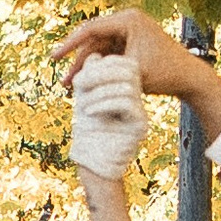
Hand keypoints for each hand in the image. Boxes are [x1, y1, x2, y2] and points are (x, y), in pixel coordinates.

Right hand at [59, 6, 212, 104]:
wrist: (190, 79)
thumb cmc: (165, 74)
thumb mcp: (131, 73)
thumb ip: (104, 71)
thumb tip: (77, 76)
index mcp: (128, 20)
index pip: (90, 29)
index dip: (69, 44)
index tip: (54, 57)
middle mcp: (127, 22)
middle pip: (93, 41)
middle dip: (78, 62)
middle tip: (64, 81)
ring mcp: (129, 33)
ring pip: (99, 51)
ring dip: (87, 68)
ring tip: (72, 87)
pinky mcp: (131, 45)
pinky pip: (108, 56)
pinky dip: (98, 69)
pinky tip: (86, 84)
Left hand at [69, 50, 150, 180]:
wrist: (93, 163)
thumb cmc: (87, 132)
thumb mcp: (85, 98)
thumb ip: (91, 76)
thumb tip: (94, 56)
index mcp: (126, 88)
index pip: (122, 63)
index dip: (100, 65)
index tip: (78, 80)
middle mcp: (138, 98)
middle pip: (129, 69)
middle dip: (100, 74)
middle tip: (79, 86)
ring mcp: (142, 112)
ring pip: (128, 86)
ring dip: (99, 92)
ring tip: (83, 106)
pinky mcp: (142, 126)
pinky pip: (127, 103)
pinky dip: (104, 104)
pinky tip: (90, 112)